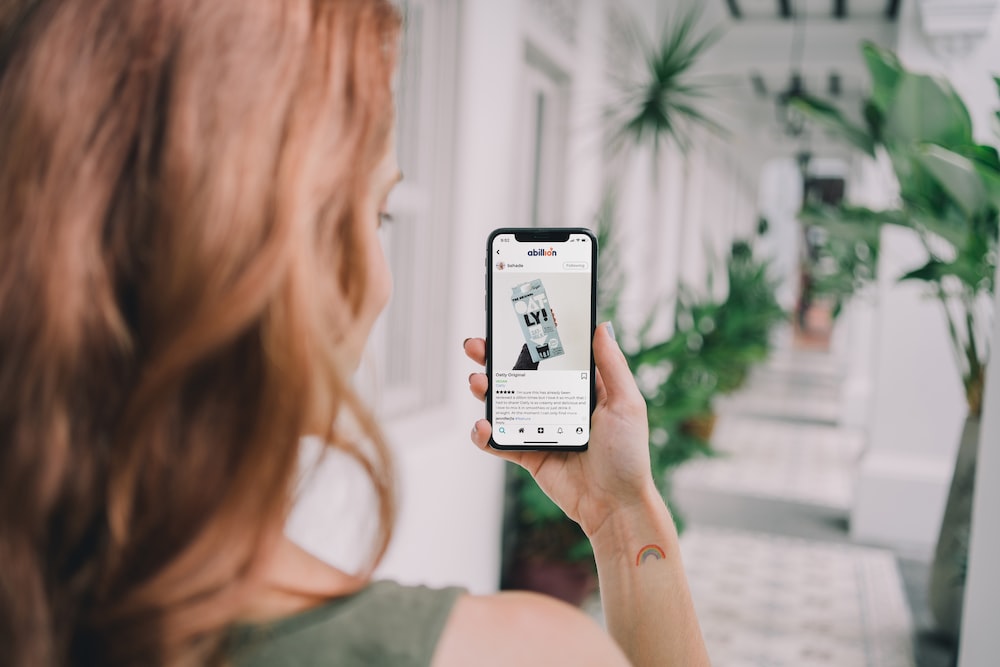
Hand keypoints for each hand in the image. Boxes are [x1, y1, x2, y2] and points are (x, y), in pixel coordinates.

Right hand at [464, 323, 656, 537]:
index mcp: (581, 389)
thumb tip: (601, 327)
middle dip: (494, 358)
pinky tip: (483, 426)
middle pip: (520, 375)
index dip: (531, 339)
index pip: (552, 356)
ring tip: (478, 382)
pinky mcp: (528, 455)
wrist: (615, 506)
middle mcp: (558, 405)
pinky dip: (485, 434)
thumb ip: (612, 366)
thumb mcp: (626, 404)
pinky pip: (500, 441)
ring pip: (504, 404)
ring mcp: (540, 429)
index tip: (512, 321)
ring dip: (486, 391)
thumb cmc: (628, 456)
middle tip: (476, 346)